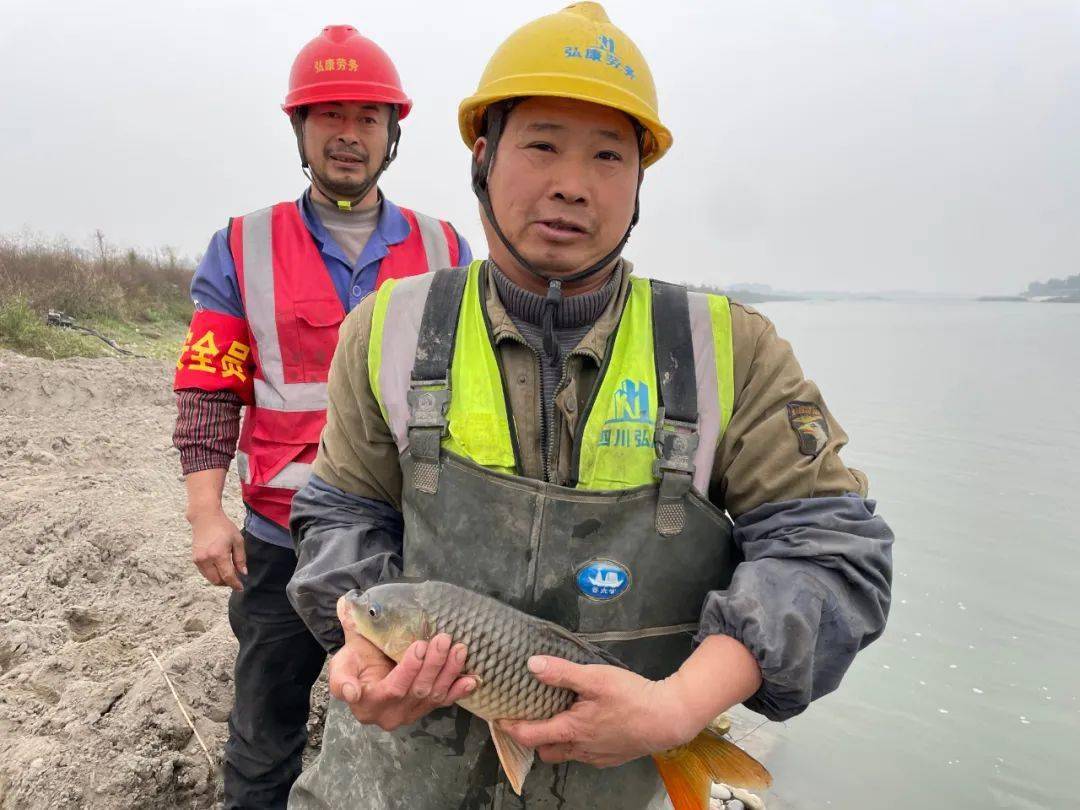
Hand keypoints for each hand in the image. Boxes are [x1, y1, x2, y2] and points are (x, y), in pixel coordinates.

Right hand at [189, 508, 245, 590]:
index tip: (240, 588)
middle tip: (235, 581)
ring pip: (209, 578)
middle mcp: (206, 559)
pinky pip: (204, 572)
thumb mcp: (237, 540)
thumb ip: (240, 558)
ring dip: (219, 580)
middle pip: (217, 581)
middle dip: (226, 583)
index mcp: (219, 554)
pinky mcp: (194, 558)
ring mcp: (198, 560)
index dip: (235, 584)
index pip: (227, 576)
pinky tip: (219, 568)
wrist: (205, 518)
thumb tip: (243, 573)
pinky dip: (212, 574)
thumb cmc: (224, 527)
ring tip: (228, 574)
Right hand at [329, 594, 476, 730]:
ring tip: (459, 649)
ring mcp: (410, 714)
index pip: (392, 689)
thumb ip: (344, 651)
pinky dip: (459, 690)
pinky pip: (444, 702)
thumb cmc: (355, 664)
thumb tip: (344, 618)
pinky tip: (472, 679)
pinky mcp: (424, 710)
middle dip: (433, 664)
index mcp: (367, 705)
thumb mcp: (343, 661)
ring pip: (433, 695)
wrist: (365, 675)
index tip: (419, 645)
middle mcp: (390, 715)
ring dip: (449, 672)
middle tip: (442, 638)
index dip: (408, 670)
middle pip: (417, 691)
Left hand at [501, 656, 697, 768]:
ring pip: (566, 754)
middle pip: (545, 751)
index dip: (510, 728)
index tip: (499, 718)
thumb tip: (532, 665)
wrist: (668, 718)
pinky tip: (587, 725)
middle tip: (529, 717)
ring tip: (557, 718)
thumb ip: (562, 673)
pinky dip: (578, 743)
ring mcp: (596, 756)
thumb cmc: (631, 697)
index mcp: (571, 730)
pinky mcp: (611, 758)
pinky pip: (585, 755)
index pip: (530, 736)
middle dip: (533, 739)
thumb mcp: (595, 678)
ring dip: (557, 740)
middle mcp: (580, 749)